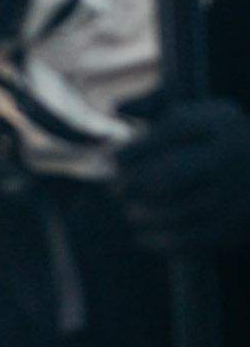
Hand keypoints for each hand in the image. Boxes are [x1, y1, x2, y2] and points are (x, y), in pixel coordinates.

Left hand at [115, 97, 249, 251]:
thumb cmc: (220, 142)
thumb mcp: (199, 117)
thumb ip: (158, 106)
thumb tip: (116, 106)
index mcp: (220, 125)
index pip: (170, 133)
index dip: (134, 149)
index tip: (112, 160)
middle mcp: (229, 157)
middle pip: (168, 176)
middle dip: (132, 185)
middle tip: (116, 190)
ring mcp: (234, 194)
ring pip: (175, 211)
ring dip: (142, 215)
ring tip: (131, 212)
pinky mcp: (234, 227)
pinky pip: (189, 240)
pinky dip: (159, 240)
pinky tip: (144, 235)